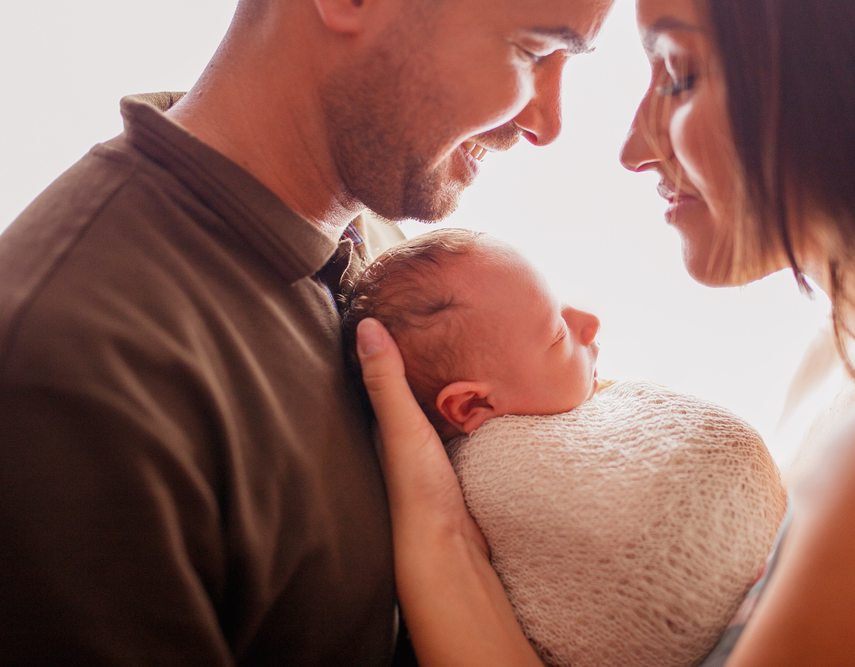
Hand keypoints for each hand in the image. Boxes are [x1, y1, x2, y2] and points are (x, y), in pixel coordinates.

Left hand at [355, 318, 487, 555]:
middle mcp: (404, 436)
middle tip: (446, 314)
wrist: (449, 548)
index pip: (381, 374)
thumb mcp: (402, 427)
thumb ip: (386, 379)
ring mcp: (433, 451)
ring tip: (473, 340)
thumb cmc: (416, 490)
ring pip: (440, 405)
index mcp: (383, 426)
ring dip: (452, 381)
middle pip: (414, 387)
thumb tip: (364, 323)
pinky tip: (490, 390)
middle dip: (426, 356)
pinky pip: (465, 423)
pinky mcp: (461, 463)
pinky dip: (472, 405)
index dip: (389, 342)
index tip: (398, 306)